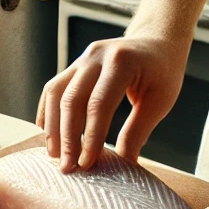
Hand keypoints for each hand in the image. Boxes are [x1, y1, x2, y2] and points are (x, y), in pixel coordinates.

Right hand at [37, 32, 187, 172]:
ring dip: (52, 127)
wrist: (156, 41)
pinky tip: (48, 134)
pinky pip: (52, 89)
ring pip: (55, 94)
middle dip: (67, 138)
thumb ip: (137, 131)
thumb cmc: (162, 73)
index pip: (99, 105)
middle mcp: (96, 57)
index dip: (90, 137)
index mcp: (121, 62)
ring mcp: (81, 59)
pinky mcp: (73, 66)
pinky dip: (47, 112)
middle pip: (71, 100)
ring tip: (55, 155)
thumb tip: (122, 164)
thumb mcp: (159, 102)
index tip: (87, 164)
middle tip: (67, 167)